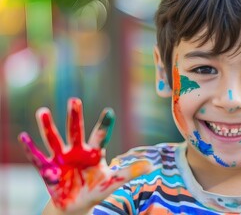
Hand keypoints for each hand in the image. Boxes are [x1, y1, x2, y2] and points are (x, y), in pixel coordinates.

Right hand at [18, 98, 150, 212]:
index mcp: (94, 152)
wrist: (76, 205)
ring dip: (48, 127)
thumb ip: (129, 173)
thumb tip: (151, 166)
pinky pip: (37, 158)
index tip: (109, 111)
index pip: (100, 135)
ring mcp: (61, 158)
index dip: (104, 125)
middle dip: (75, 117)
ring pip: (54, 139)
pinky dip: (30, 149)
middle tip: (74, 100)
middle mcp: (77, 150)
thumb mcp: (113, 182)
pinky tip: (24, 137)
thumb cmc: (96, 189)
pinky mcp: (48, 169)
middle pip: (76, 131)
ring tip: (42, 111)